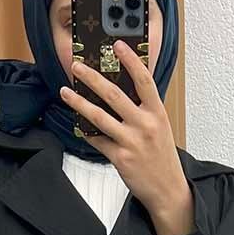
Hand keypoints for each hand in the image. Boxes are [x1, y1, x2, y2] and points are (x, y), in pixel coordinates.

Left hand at [59, 41, 191, 224]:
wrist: (168, 189)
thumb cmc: (162, 157)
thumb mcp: (160, 127)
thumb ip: (143, 109)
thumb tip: (120, 91)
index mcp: (157, 113)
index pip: (143, 80)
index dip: (130, 60)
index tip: (117, 45)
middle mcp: (145, 125)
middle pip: (114, 94)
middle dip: (92, 78)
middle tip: (77, 67)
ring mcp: (131, 141)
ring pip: (98, 116)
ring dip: (78, 102)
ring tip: (66, 92)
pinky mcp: (120, 157)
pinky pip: (97, 140)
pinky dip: (85, 131)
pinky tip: (77, 123)